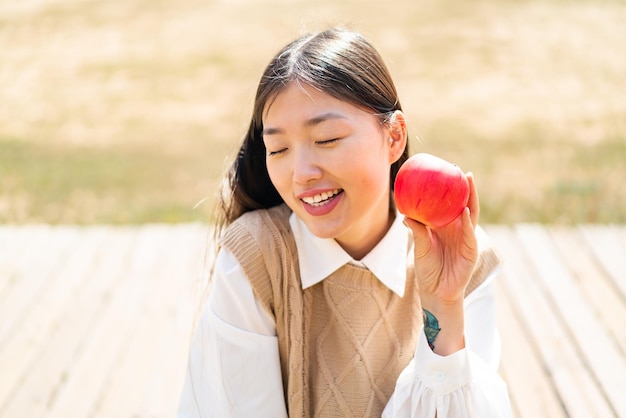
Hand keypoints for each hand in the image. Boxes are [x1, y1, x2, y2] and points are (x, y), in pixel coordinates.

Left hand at [404, 172, 479, 303]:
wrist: (437, 291)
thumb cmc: (428, 269)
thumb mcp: (420, 247)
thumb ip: (416, 231)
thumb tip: (405, 215)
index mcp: (444, 226)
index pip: (448, 203)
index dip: (448, 189)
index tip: (443, 171)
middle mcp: (457, 229)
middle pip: (463, 203)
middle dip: (463, 187)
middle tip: (458, 169)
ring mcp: (466, 237)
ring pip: (471, 213)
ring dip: (471, 197)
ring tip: (467, 181)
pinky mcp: (471, 249)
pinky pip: (470, 233)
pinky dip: (469, 221)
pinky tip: (466, 211)